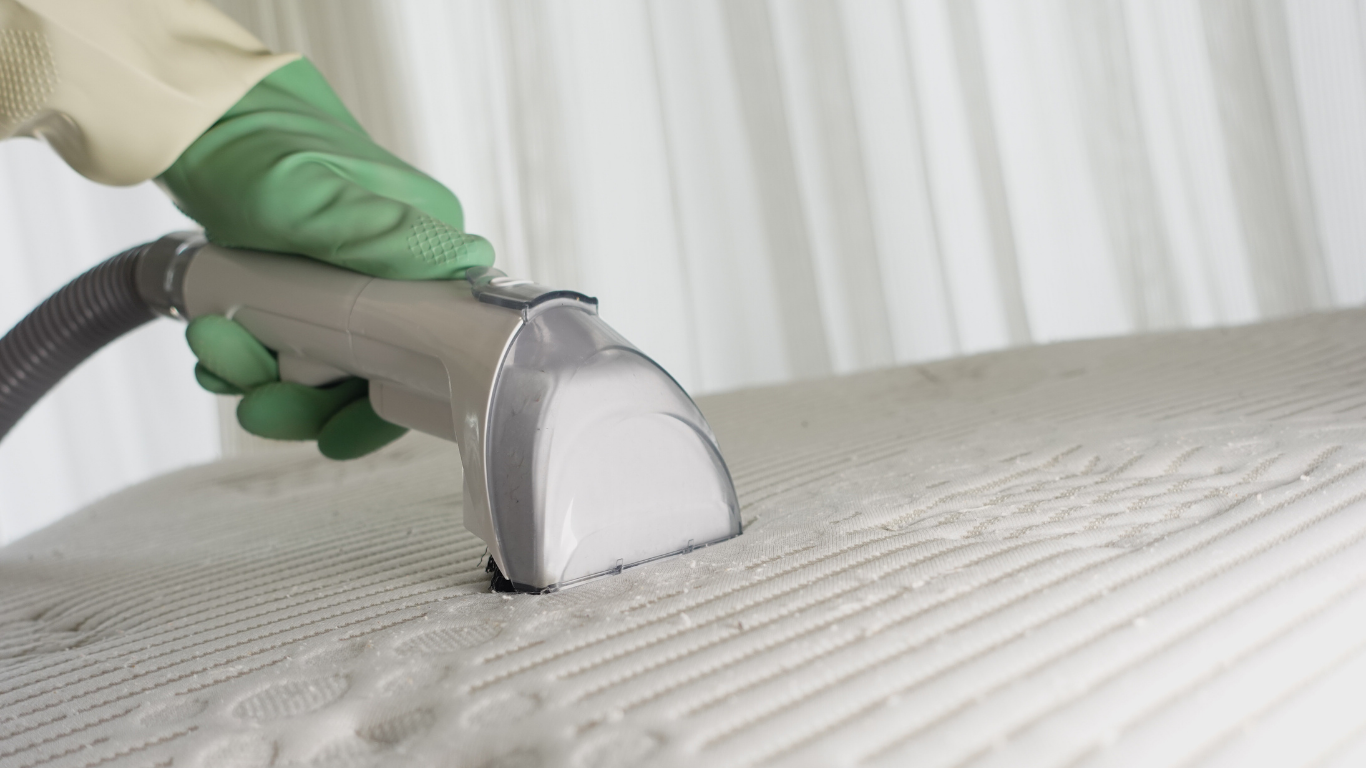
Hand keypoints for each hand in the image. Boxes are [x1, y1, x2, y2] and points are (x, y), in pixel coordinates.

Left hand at [158, 58, 493, 458]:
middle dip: (303, 399)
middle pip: (369, 378)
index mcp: (427, 256)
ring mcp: (353, 287)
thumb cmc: (261, 147)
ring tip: (214, 348)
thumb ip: (386, 234)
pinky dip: (246, 360)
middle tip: (252, 399)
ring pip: (320, 371)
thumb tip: (469, 263)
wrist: (198, 118)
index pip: (429, 362)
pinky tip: (216, 345)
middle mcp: (400, 278)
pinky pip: (287, 350)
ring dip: (261, 376)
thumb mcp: (317, 197)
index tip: (333, 435)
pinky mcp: (311, 289)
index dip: (379, 411)